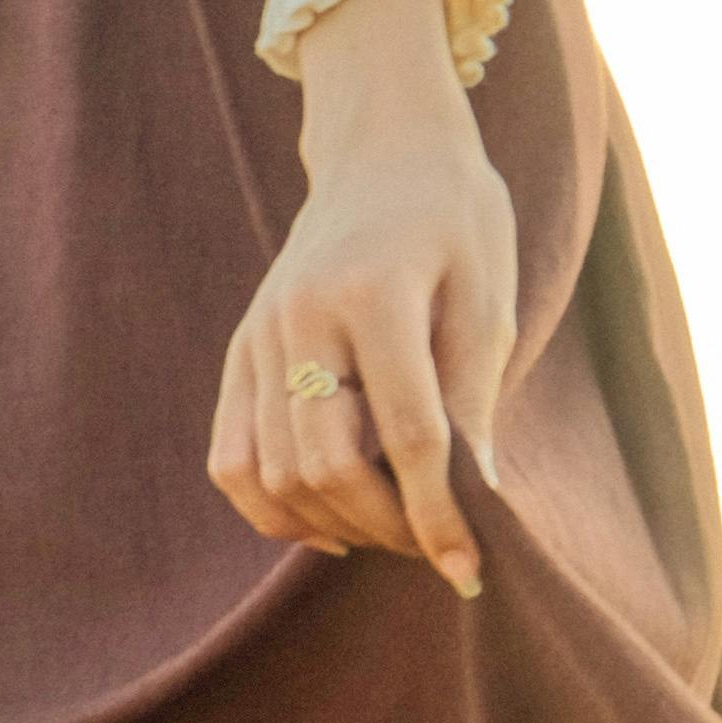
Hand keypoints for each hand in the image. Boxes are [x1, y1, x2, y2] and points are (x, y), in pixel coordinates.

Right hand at [205, 0, 516, 595]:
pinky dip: (273, 508)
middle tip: (440, 547)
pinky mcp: (238, 352)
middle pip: (326, 465)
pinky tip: (330, 523)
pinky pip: (231, 458)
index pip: (407, 435)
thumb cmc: (456, 218)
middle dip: (389, 527)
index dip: (440, 514)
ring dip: (334, 524)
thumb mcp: (490, 293)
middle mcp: (299, 317)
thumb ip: (476, 395)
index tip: (472, 571)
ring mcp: (256, 336)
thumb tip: (478, 498)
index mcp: (374, 294)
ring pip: (271, 474)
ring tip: (393, 533)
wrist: (384, 151)